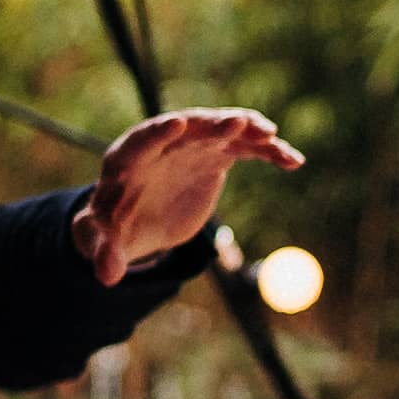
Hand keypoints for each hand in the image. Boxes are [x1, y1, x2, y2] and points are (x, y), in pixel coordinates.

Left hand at [71, 106, 302, 283]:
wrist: (138, 221)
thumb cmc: (115, 227)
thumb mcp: (105, 242)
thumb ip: (104, 253)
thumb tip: (105, 276)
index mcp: (127, 160)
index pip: (142, 140)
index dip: (157, 133)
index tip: (177, 123)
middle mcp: (161, 144)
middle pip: (188, 127)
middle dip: (212, 125)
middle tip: (239, 122)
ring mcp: (191, 146)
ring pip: (222, 131)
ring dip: (247, 130)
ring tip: (271, 136)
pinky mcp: (215, 156)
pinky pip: (245, 148)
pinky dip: (268, 152)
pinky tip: (294, 161)